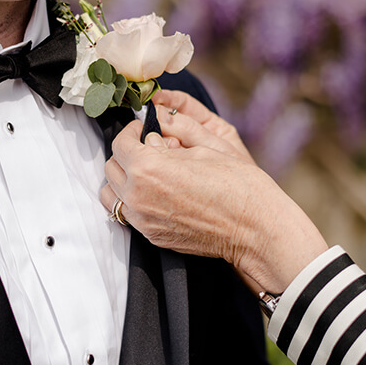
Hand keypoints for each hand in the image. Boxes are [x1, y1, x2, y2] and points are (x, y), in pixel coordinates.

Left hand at [100, 98, 327, 293]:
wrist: (254, 229)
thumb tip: (152, 131)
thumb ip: (169, 138)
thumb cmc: (236, 185)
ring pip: (111, 195)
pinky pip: (128, 214)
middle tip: (146, 148)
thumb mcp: (203, 148)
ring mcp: (143, 220)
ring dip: (122, 180)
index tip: (143, 129)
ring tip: (145, 173)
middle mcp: (137, 196)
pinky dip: (132, 200)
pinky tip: (154, 193)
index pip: (120, 144)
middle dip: (125, 154)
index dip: (132, 131)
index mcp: (147, 168)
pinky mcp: (151, 235)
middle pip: (111, 169)